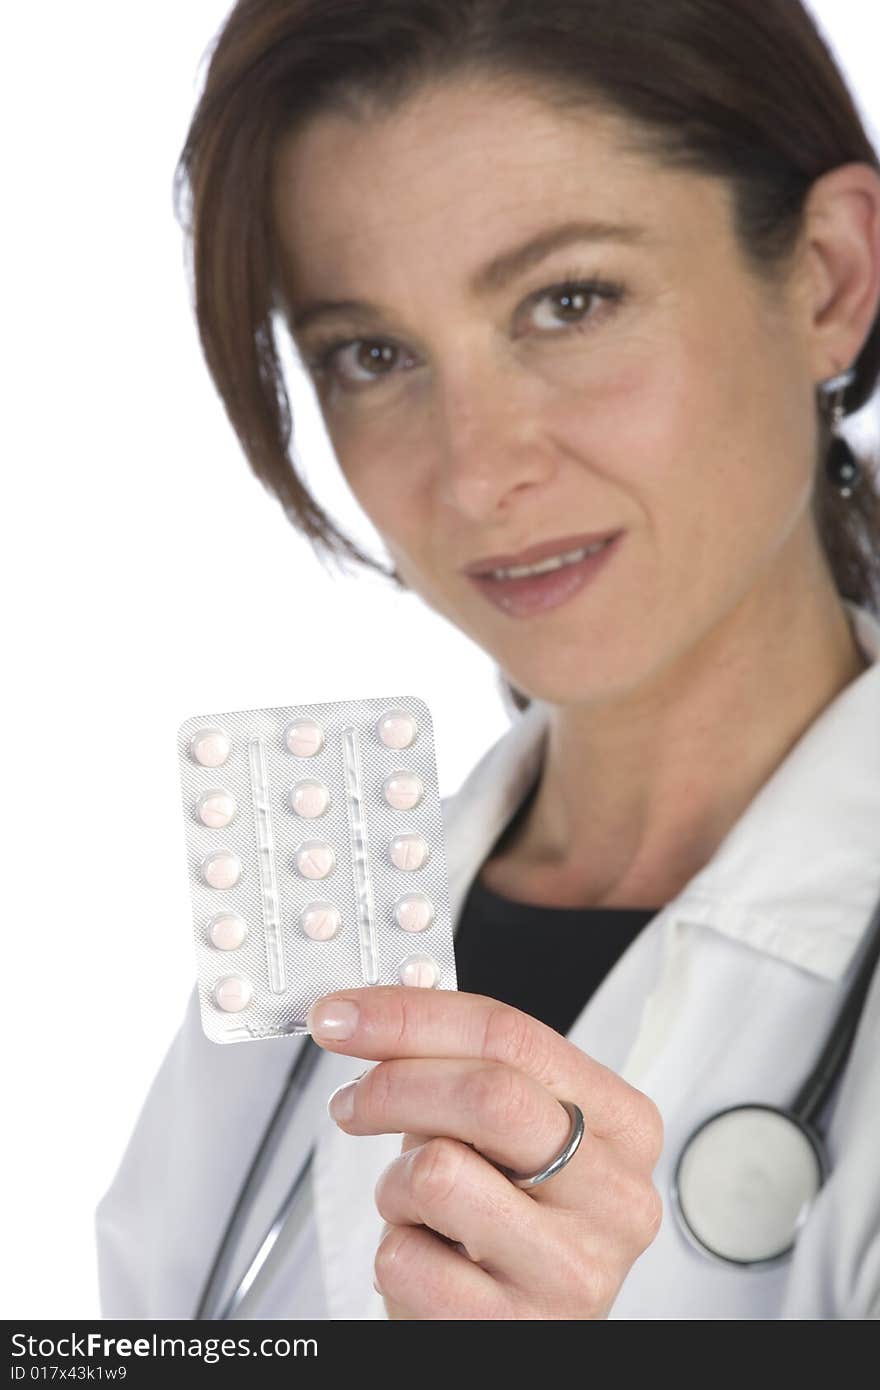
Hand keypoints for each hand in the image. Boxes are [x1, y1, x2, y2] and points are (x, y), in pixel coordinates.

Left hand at [307, 986, 663, 1319]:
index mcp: (622, 1125)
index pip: (512, 1036)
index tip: (344, 1015)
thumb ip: (460, 1064)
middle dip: (393, 1084)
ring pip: (440, 1172)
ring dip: (397, 1183)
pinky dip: (393, 1251)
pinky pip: (406, 1258)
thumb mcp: (504, 1134)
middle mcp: (615, 1195)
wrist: (514, 1329)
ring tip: (416, 1205)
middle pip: (489, 1094)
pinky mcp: (517, 1329)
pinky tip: (427, 1259)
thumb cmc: (507, 1221)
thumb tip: (386, 1002)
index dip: (413, 1016)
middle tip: (350, 1101)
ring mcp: (573, 1267)